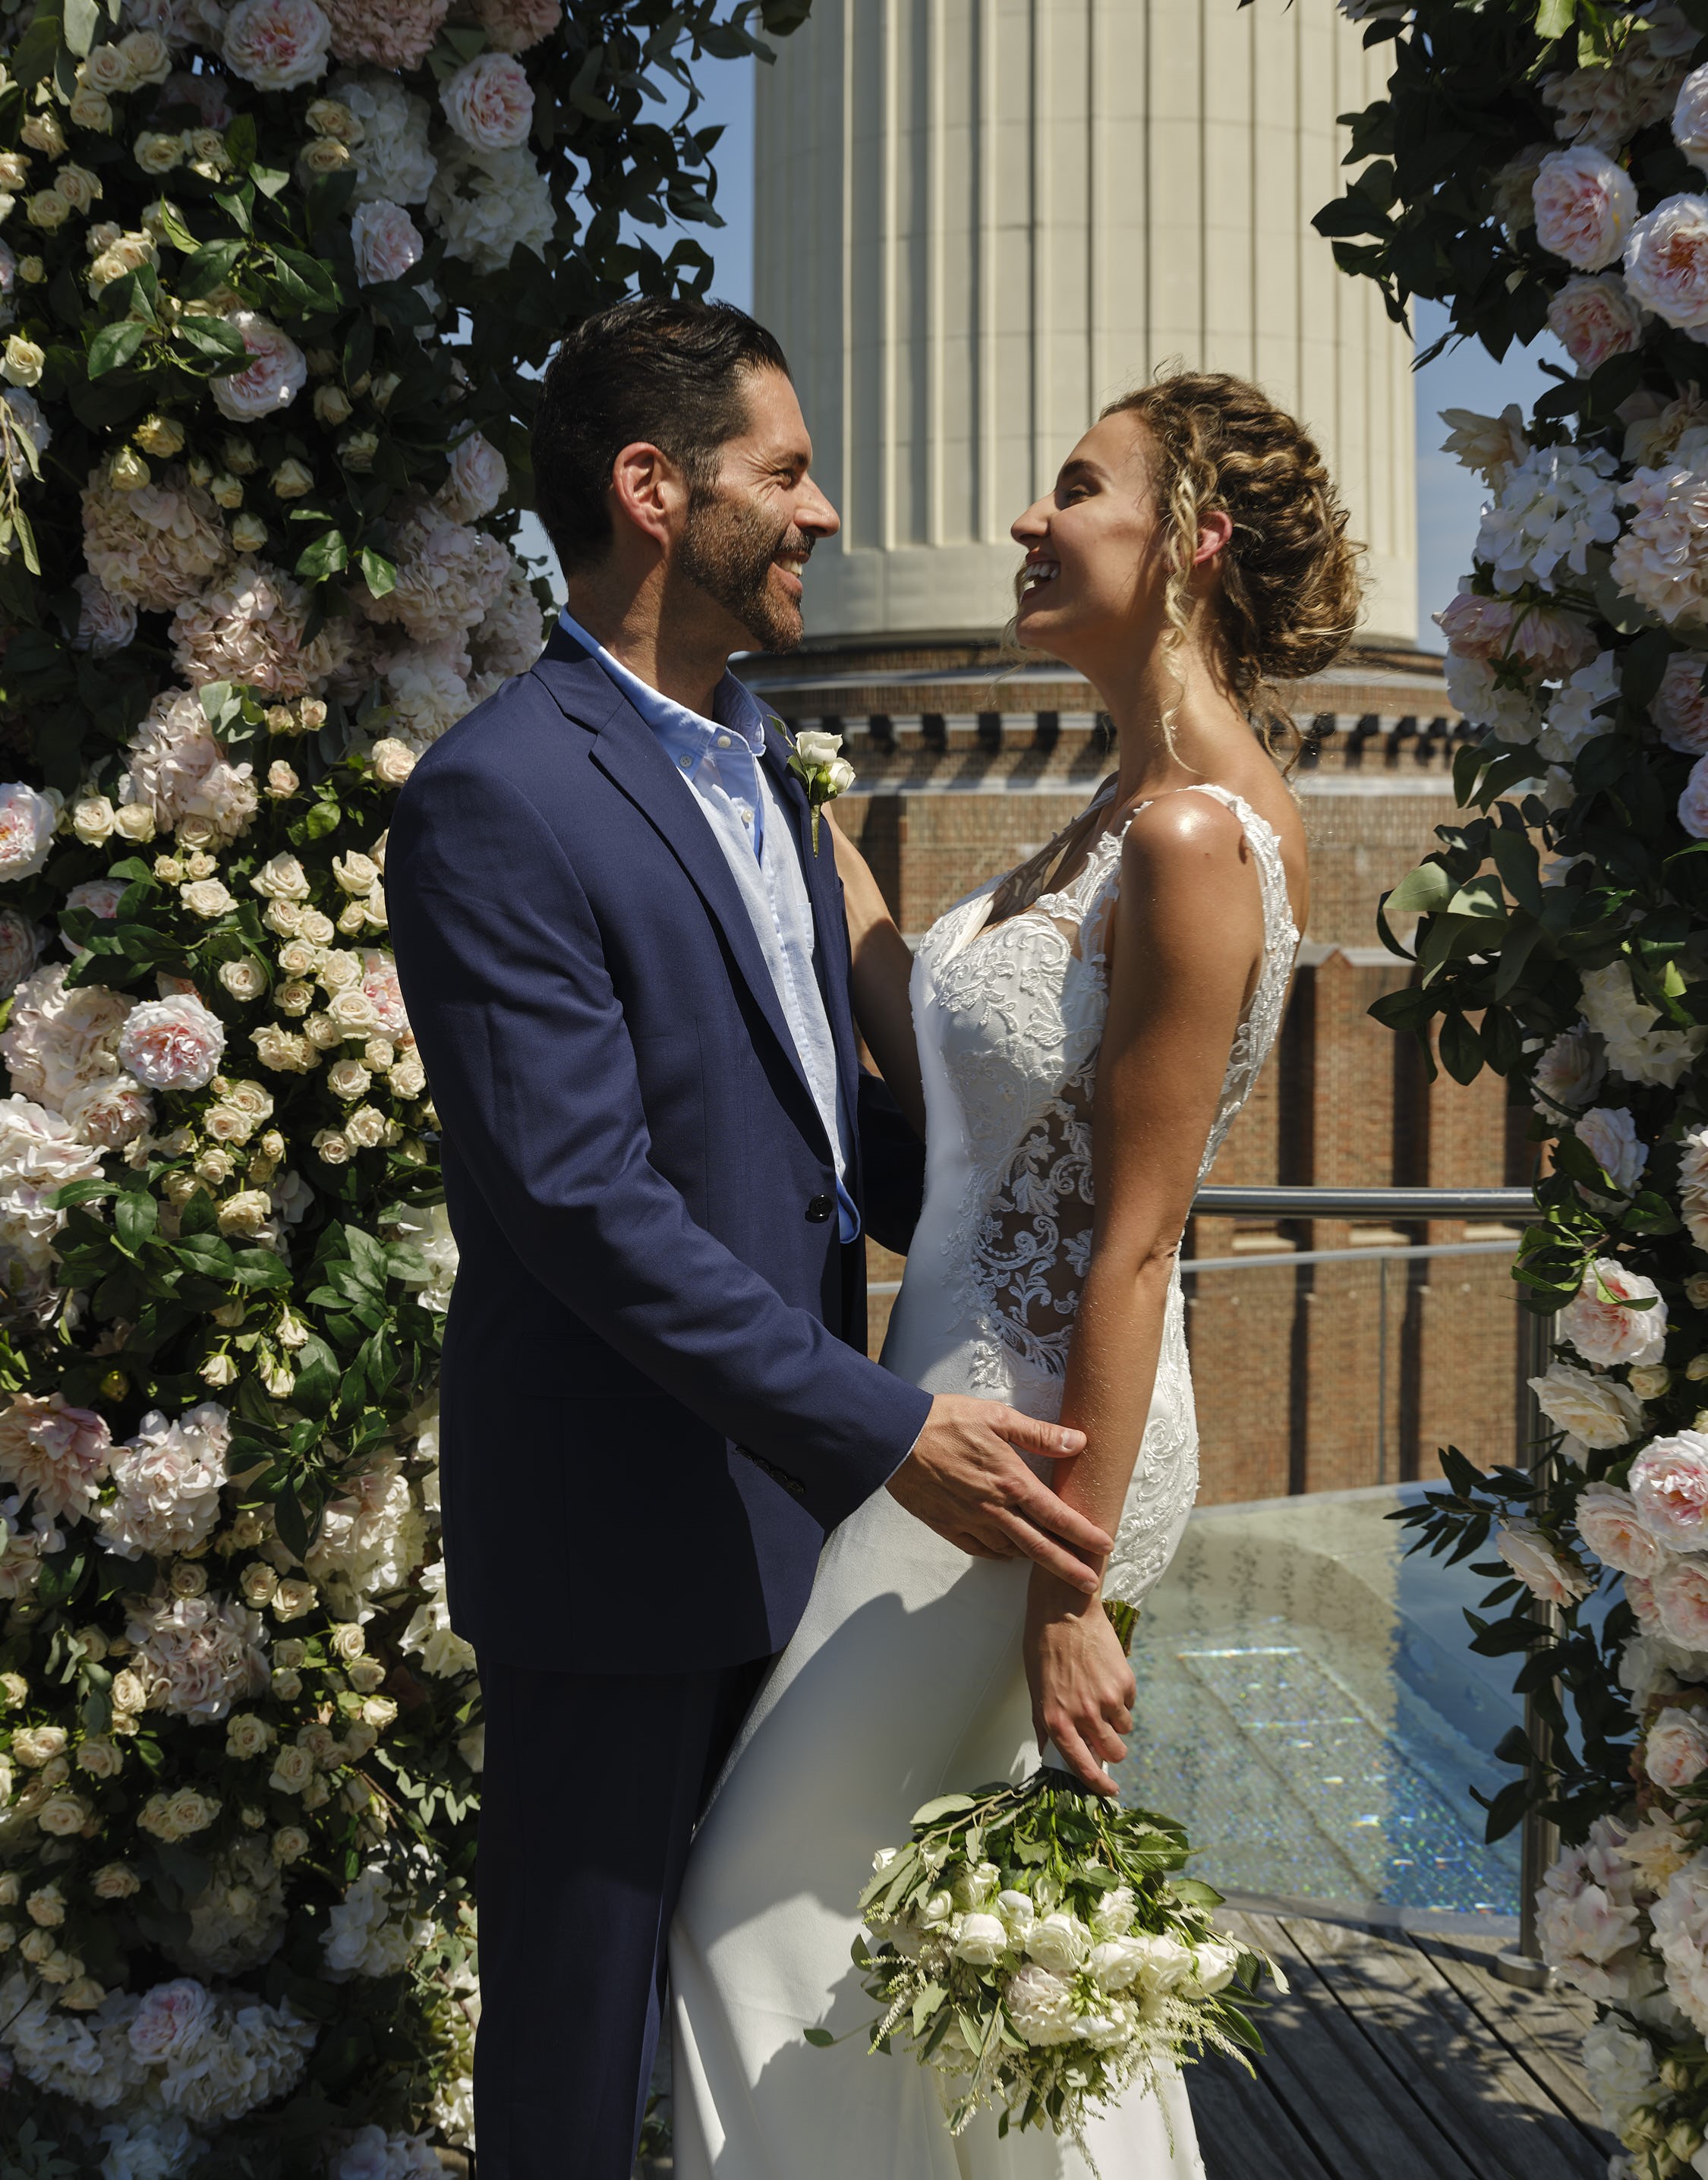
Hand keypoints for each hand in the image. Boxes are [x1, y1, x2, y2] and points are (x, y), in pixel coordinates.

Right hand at [885, 1395, 1111, 1592]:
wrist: (894, 1437)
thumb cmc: (946, 1421)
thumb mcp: (997, 1417)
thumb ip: (1039, 1434)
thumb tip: (1077, 1442)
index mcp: (1011, 1481)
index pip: (1056, 1515)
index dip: (1083, 1533)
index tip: (1105, 1546)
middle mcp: (994, 1509)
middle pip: (1039, 1547)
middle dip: (1068, 1568)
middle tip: (1090, 1585)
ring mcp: (970, 1521)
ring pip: (1010, 1550)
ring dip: (1033, 1560)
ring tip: (1052, 1564)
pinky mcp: (948, 1526)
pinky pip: (980, 1550)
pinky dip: (999, 1555)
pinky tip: (1008, 1553)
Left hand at [1024, 1573, 1135, 1796]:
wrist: (1064, 1611)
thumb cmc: (1043, 1648)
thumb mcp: (1035, 1689)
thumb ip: (1044, 1725)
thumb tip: (1050, 1754)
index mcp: (1058, 1720)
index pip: (1081, 1765)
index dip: (1098, 1783)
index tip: (1109, 1791)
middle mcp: (1084, 1715)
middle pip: (1113, 1752)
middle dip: (1112, 1749)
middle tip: (1104, 1734)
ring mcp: (1108, 1699)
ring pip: (1124, 1729)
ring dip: (1116, 1720)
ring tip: (1100, 1695)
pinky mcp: (1125, 1682)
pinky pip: (1130, 1703)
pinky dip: (1122, 1698)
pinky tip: (1106, 1676)